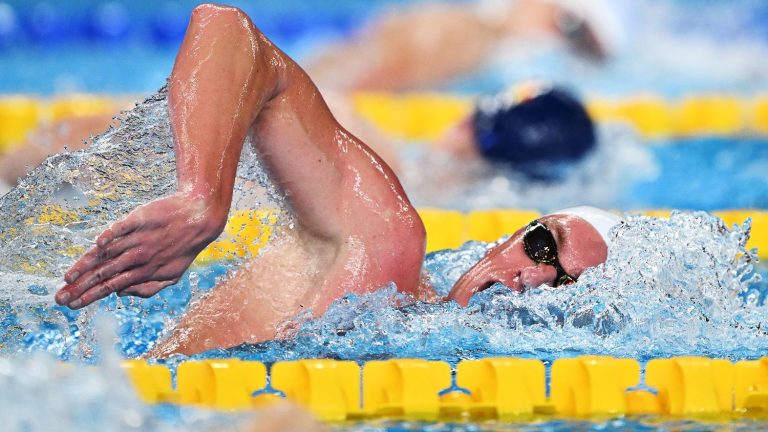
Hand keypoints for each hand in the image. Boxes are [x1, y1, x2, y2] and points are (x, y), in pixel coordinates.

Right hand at [55, 192, 227, 308]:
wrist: (199, 216)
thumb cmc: (183, 247)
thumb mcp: (172, 274)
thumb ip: (148, 287)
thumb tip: (121, 294)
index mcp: (145, 272)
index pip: (111, 287)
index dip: (91, 296)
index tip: (72, 305)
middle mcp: (139, 256)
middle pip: (105, 274)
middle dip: (80, 289)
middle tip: (59, 299)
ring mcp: (139, 238)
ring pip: (109, 254)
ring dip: (87, 267)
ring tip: (68, 278)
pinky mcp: (139, 219)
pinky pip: (122, 229)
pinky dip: (111, 236)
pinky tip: (98, 244)